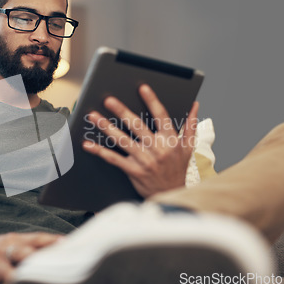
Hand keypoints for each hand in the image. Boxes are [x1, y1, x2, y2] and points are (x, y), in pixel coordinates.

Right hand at [0, 232, 61, 283]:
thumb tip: (59, 246)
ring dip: (27, 281)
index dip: (51, 241)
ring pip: (14, 276)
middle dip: (40, 262)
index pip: (36, 238)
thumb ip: (30, 244)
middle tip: (59, 269)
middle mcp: (4, 252)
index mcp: (13, 240)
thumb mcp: (9, 242)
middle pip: (24, 254)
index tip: (66, 243)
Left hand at [82, 84, 198, 197]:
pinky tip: (88, 144)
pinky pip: (114, 159)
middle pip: (137, 125)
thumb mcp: (188, 147)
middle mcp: (157, 148)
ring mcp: (145, 160)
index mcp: (170, 140)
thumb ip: (190, 125)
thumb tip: (195, 105)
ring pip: (122, 140)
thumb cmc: (178, 169)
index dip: (152, 100)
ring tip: (93, 117)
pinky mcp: (134, 171)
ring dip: (106, 127)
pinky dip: (100, 151)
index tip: (142, 87)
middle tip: (108, 100)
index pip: (161, 115)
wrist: (171, 195)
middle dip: (121, 111)